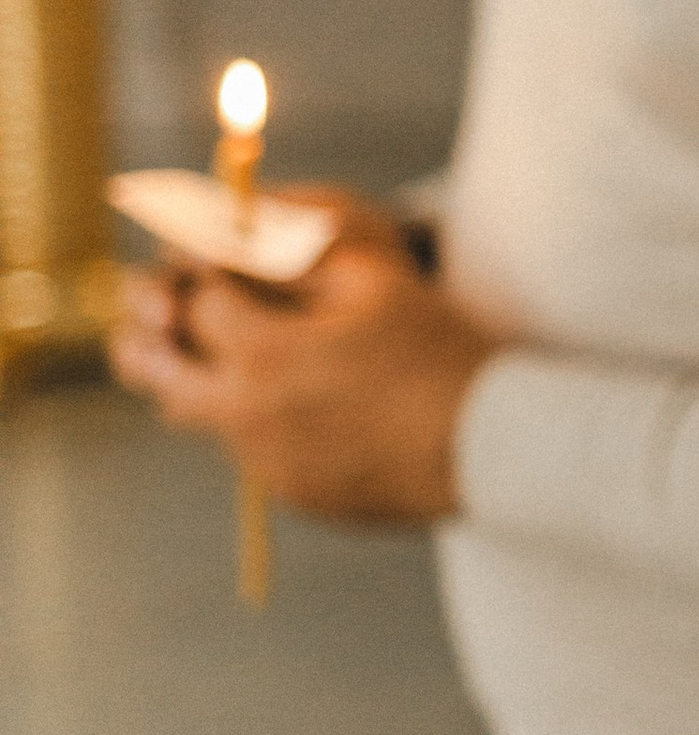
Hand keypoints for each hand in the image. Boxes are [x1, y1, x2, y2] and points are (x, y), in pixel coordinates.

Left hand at [110, 216, 492, 523]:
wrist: (494, 446)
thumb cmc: (439, 347)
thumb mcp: (372, 278)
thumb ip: (293, 255)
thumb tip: (238, 237)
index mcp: (265, 355)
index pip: (198, 306)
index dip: (209, 278)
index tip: (226, 267)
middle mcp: (251, 418)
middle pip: (167, 376)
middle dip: (171, 340)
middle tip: (194, 319)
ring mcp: (272, 466)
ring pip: (212, 420)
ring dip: (223, 386)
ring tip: (270, 362)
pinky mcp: (299, 497)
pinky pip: (262, 455)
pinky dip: (273, 427)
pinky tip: (325, 409)